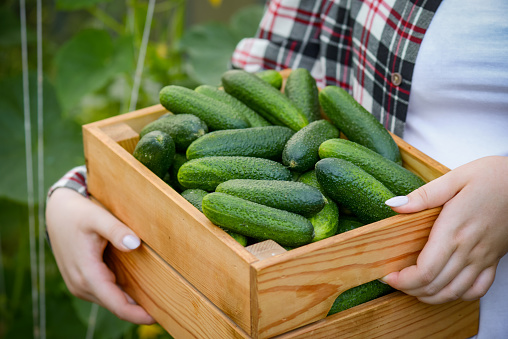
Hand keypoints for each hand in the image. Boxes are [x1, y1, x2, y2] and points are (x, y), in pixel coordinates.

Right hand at [45, 188, 154, 323]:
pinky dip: (122, 294)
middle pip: (115, 305)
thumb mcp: (98, 217)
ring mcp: (80, 285)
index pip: (115, 304)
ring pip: (110, 300)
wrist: (58, 213)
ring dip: (131, 303)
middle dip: (138, 310)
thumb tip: (134, 244)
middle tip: (166, 308)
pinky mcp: (82, 282)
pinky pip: (106, 293)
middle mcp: (81, 285)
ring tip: (157, 300)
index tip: (157, 317)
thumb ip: (116, 230)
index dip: (137, 314)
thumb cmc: (78, 214)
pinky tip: (140, 290)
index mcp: (86, 274)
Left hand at [382, 156, 507, 303]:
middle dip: (410, 290)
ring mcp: (483, 258)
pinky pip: (477, 289)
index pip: (425, 271)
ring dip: (430, 296)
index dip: (404, 281)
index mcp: (454, 230)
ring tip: (413, 289)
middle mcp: (469, 249)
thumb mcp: (455, 178)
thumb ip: (423, 195)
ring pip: (454, 292)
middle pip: (435, 286)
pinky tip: (445, 288)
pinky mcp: (494, 260)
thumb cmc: (493, 177)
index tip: (389, 277)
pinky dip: (458, 295)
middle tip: (395, 282)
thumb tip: (394, 205)